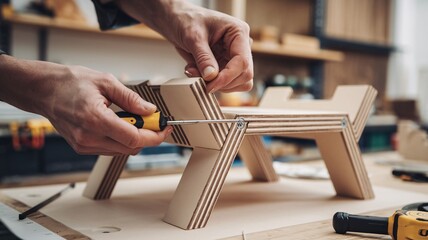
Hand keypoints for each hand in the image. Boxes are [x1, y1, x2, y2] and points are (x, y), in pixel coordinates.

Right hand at [42, 65, 172, 154]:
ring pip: (122, 151)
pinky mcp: (82, 147)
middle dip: (148, 136)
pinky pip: (111, 149)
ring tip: (134, 119)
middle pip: (131, 148)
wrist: (44, 90)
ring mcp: (84, 145)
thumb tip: (150, 110)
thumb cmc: (70, 82)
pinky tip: (120, 125)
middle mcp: (89, 137)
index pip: (134, 138)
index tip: (165, 128)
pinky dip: (121, 140)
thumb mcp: (106, 82)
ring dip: (134, 138)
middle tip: (153, 121)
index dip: (154, 135)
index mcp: (95, 119)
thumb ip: (131, 99)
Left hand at [116, 0, 253, 92]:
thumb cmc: (182, 18)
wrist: (171, 17)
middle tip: (202, 81)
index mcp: (238, 33)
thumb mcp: (192, 36)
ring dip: (216, 84)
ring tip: (194, 72)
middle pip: (244, 76)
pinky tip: (193, 70)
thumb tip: (212, 78)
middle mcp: (239, 45)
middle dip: (223, 83)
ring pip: (236, 82)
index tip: (210, 85)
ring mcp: (231, 55)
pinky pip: (221, 81)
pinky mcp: (221, 63)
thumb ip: (203, 58)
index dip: (228, 77)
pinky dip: (209, 82)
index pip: (243, 63)